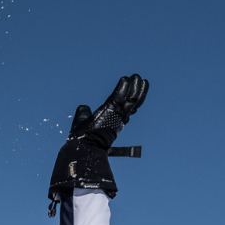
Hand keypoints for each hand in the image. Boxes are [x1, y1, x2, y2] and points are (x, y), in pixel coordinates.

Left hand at [50, 75, 148, 200]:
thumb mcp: (83, 122)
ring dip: (135, 88)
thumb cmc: (82, 139)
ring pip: (130, 99)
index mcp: (113, 122)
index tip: (137, 92)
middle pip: (132, 103)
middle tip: (141, 80)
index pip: (126, 110)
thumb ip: (84, 113)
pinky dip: (123, 88)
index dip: (132, 101)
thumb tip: (83, 106)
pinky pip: (119, 98)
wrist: (82, 147)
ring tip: (138, 77)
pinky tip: (125, 79)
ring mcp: (116, 116)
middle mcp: (118, 119)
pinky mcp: (110, 112)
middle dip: (137, 91)